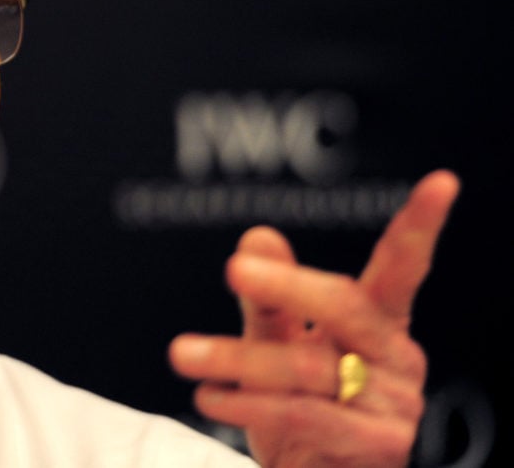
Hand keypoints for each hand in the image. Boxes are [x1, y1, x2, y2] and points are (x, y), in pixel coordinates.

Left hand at [169, 170, 459, 467]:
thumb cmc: (307, 409)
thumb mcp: (281, 346)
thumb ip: (271, 299)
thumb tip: (257, 237)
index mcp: (379, 322)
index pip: (402, 268)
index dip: (421, 225)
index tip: (441, 182)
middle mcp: (393, 357)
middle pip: (347, 307)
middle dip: (288, 285)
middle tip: (235, 270)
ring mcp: (391, 405)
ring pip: (310, 367)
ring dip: (237, 359)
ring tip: (183, 354)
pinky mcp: (377, 447)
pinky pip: (306, 415)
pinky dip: (249, 404)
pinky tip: (210, 396)